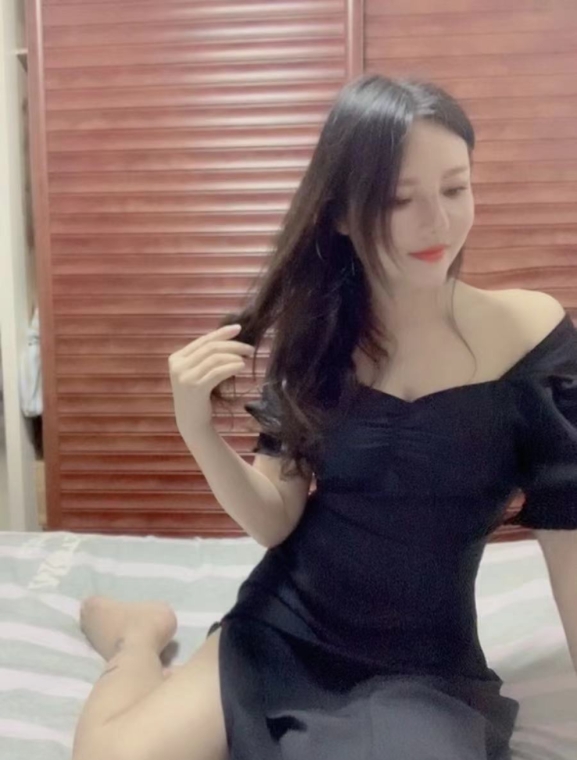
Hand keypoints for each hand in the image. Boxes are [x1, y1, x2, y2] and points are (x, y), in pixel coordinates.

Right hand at [168, 324, 253, 440]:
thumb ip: (205, 357)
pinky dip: (232, 366)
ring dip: (234, 356)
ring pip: (215, 358)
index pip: (203, 340)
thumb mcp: (197, 373)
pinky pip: (218, 371)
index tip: (238, 328)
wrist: (192, 423)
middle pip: (210, 347)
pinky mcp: (195, 387)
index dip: (221, 333)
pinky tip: (242, 366)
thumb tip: (228, 338)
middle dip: (232, 345)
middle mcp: (178, 365)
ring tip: (247, 359)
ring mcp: (185, 376)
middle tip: (250, 348)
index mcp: (176, 358)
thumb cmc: (198, 396)